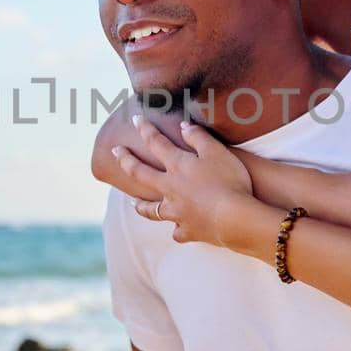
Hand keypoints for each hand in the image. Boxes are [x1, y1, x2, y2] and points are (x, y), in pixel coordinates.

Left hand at [114, 115, 255, 247]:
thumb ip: (199, 137)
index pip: (156, 143)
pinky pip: (178, 232)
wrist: (235, 219)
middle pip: (141, 174)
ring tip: (134, 204)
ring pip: (151, 210)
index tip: (135, 119)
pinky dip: (177, 230)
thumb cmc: (229, 181)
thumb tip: (184, 126)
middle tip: (115, 151)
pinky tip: (179, 229)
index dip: (145, 129)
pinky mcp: (188, 231)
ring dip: (141, 206)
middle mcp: (170, 189)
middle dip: (126, 161)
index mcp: (178, 166)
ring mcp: (176, 213)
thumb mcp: (217, 152)